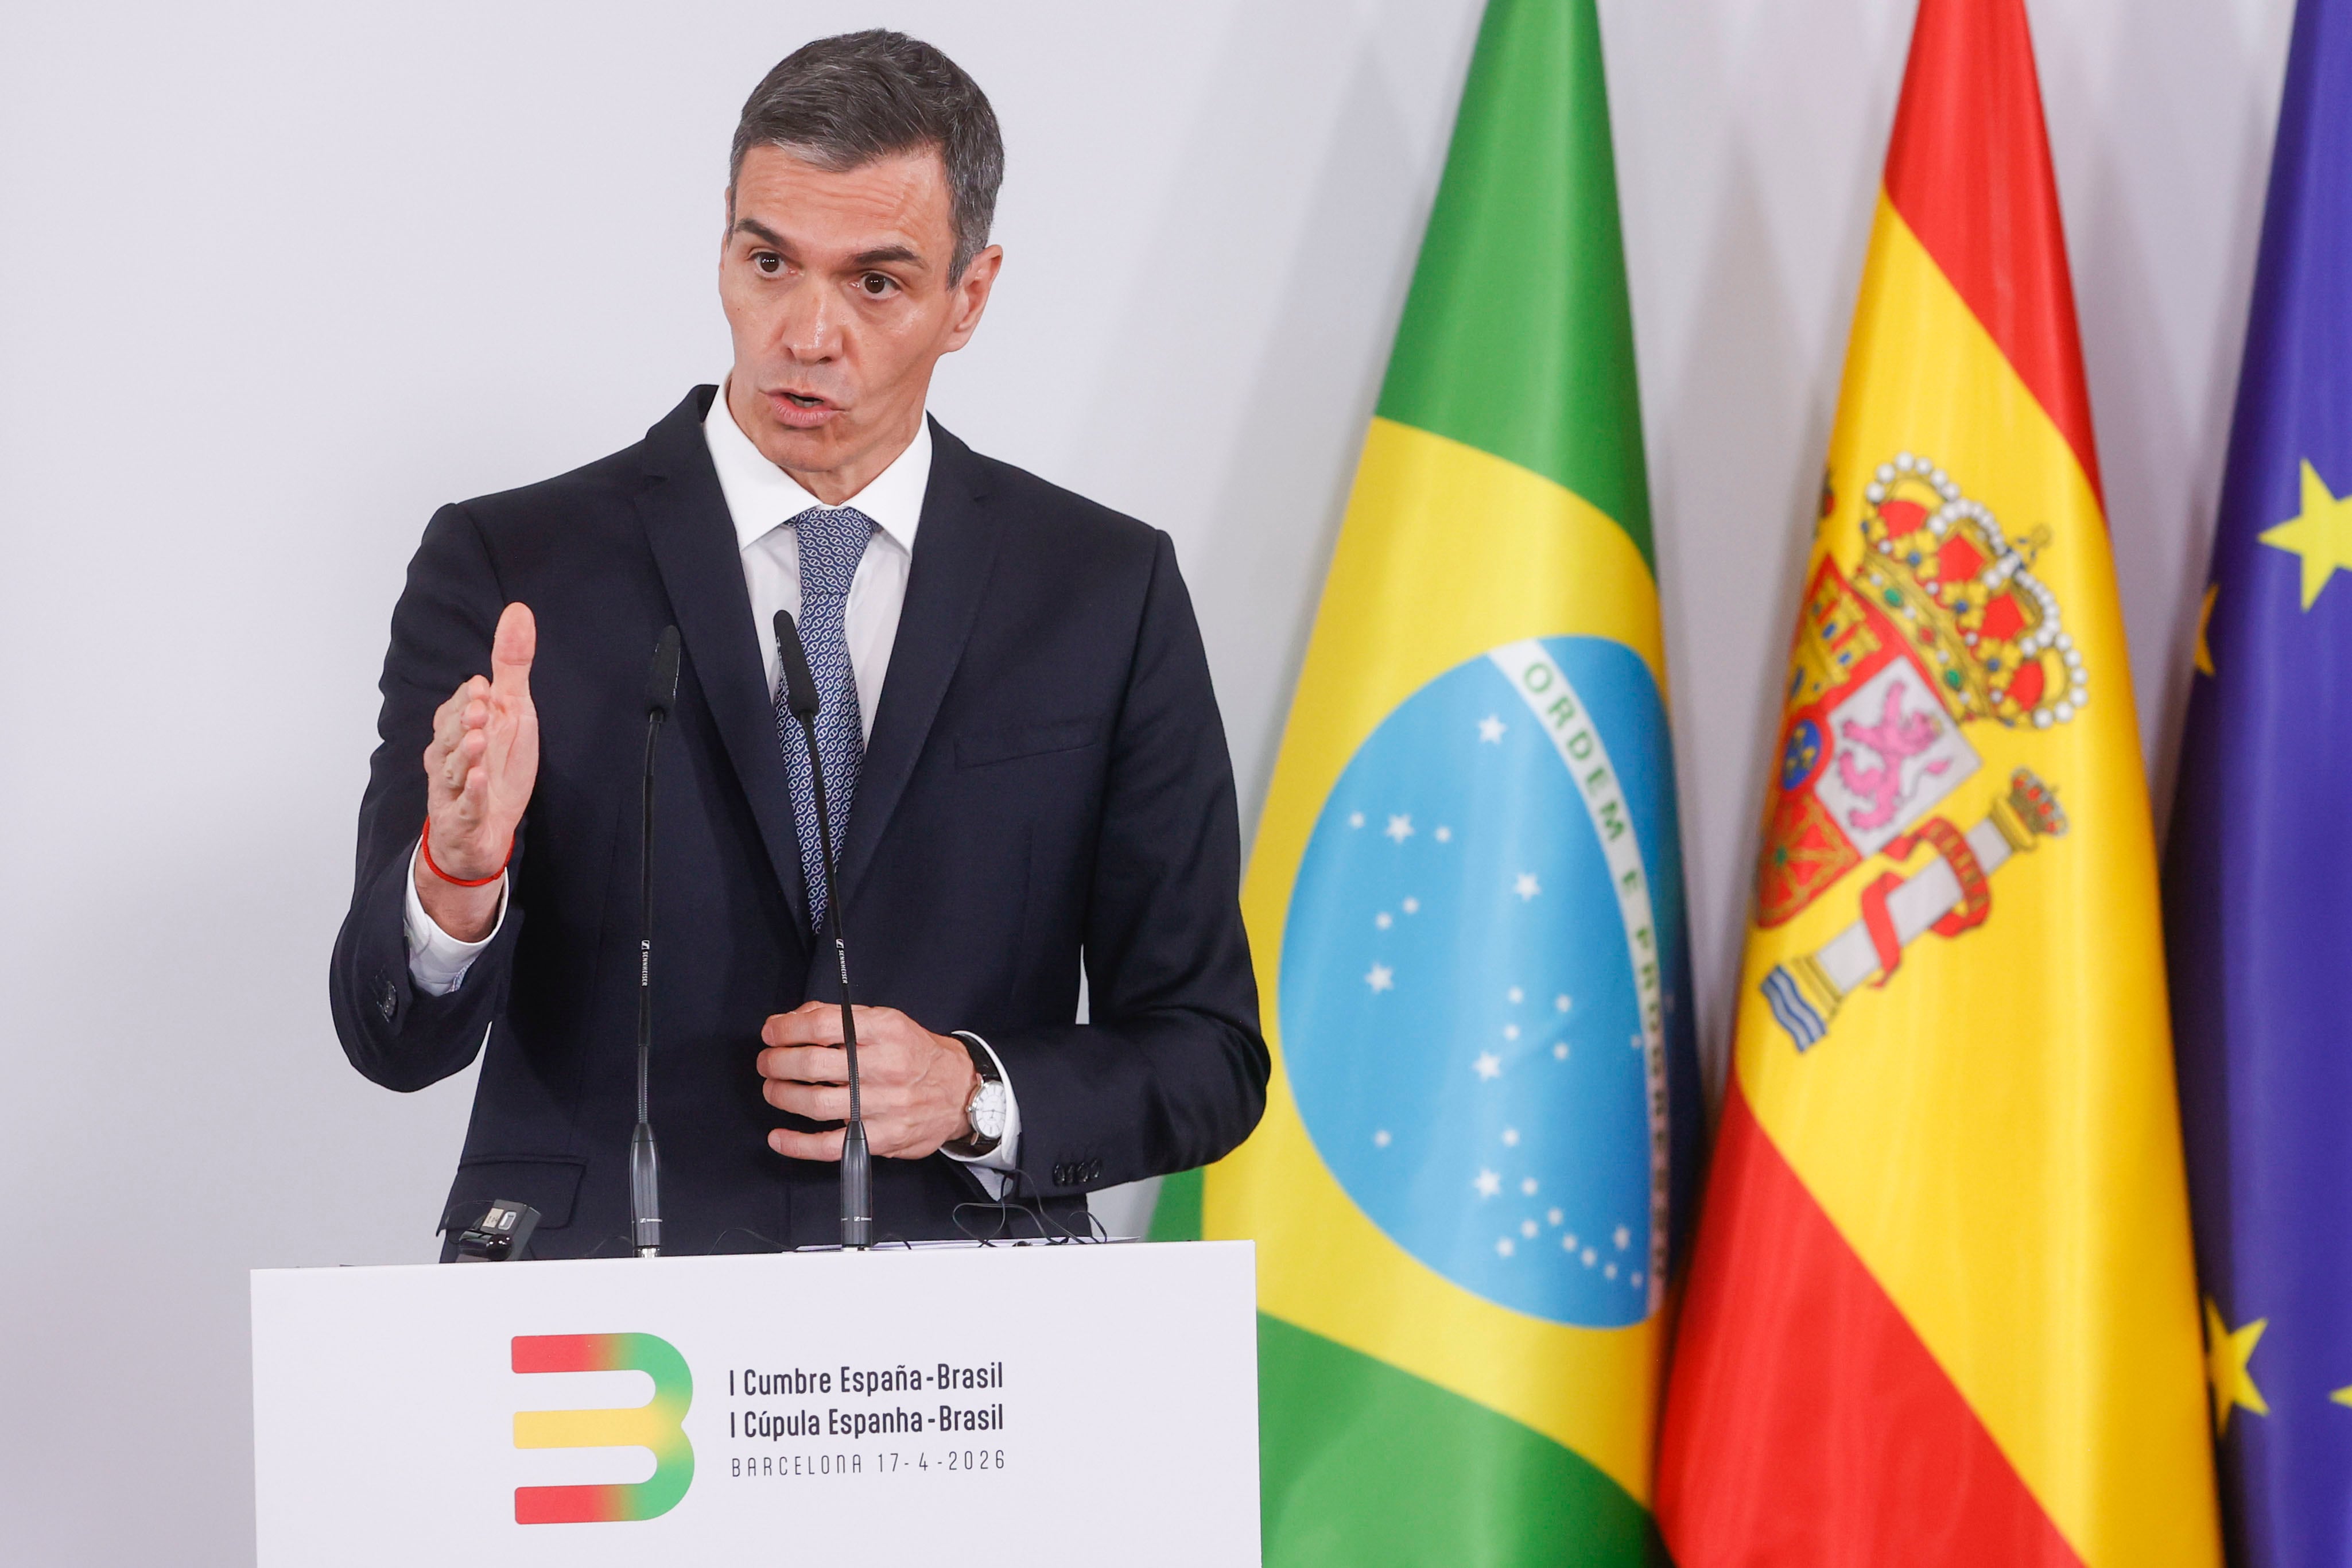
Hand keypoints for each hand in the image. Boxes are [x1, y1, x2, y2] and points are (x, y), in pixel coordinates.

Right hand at [414, 602, 538, 940]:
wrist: (484, 831)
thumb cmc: (496, 764)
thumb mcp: (510, 711)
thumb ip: (511, 665)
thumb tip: (518, 611)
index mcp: (456, 730)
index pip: (456, 708)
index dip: (469, 700)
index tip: (482, 688)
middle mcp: (448, 756)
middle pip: (450, 736)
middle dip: (463, 722)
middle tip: (480, 710)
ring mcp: (452, 789)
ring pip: (453, 769)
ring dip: (466, 754)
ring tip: (479, 738)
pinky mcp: (463, 819)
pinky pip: (465, 805)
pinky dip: (471, 794)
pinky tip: (479, 780)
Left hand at [757, 1002, 978, 1160]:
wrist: (960, 1091)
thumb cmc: (917, 1055)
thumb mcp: (887, 1022)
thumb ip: (840, 1018)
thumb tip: (792, 1021)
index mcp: (885, 1030)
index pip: (822, 1025)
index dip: (786, 1030)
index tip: (771, 1033)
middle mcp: (885, 1066)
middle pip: (813, 1064)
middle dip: (778, 1062)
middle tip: (767, 1062)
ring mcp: (884, 1105)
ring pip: (817, 1104)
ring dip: (782, 1096)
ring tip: (773, 1089)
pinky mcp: (882, 1138)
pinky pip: (831, 1145)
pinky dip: (798, 1144)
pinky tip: (779, 1137)